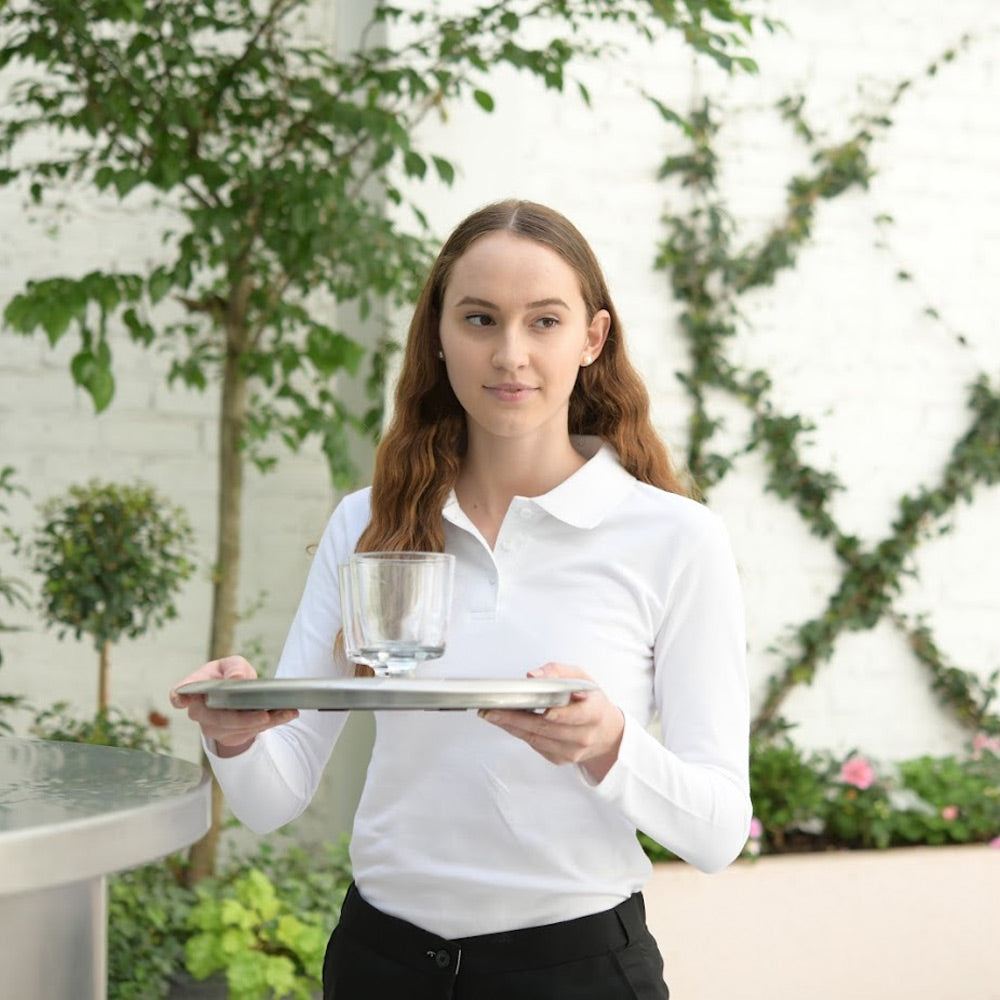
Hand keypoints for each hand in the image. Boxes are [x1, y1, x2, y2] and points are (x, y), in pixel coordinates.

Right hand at [169, 655, 297, 757]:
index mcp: (195, 689)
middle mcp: (200, 711)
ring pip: (236, 729)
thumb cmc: (231, 675)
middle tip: (264, 715)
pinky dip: (272, 723)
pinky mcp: (231, 736)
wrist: (240, 695)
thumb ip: (235, 668)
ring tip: (286, 712)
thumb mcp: (234, 664)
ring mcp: (214, 727)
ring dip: (263, 723)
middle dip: (241, 719)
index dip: (179, 697)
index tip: (182, 699)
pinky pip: (252, 733)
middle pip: (215, 719)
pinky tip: (288, 715)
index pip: (179, 694)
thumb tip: (236, 679)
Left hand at [479, 663, 623, 782]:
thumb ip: (558, 672)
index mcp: (593, 713)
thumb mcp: (582, 678)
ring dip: (511, 726)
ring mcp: (571, 751)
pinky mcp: (560, 759)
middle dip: (516, 718)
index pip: (576, 715)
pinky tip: (506, 722)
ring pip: (536, 738)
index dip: (559, 714)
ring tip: (492, 714)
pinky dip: (518, 732)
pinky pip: (535, 745)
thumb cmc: (592, 702)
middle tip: (493, 710)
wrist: (607, 733)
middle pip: (546, 728)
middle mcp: (584, 735)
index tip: (543, 710)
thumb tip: (534, 676)